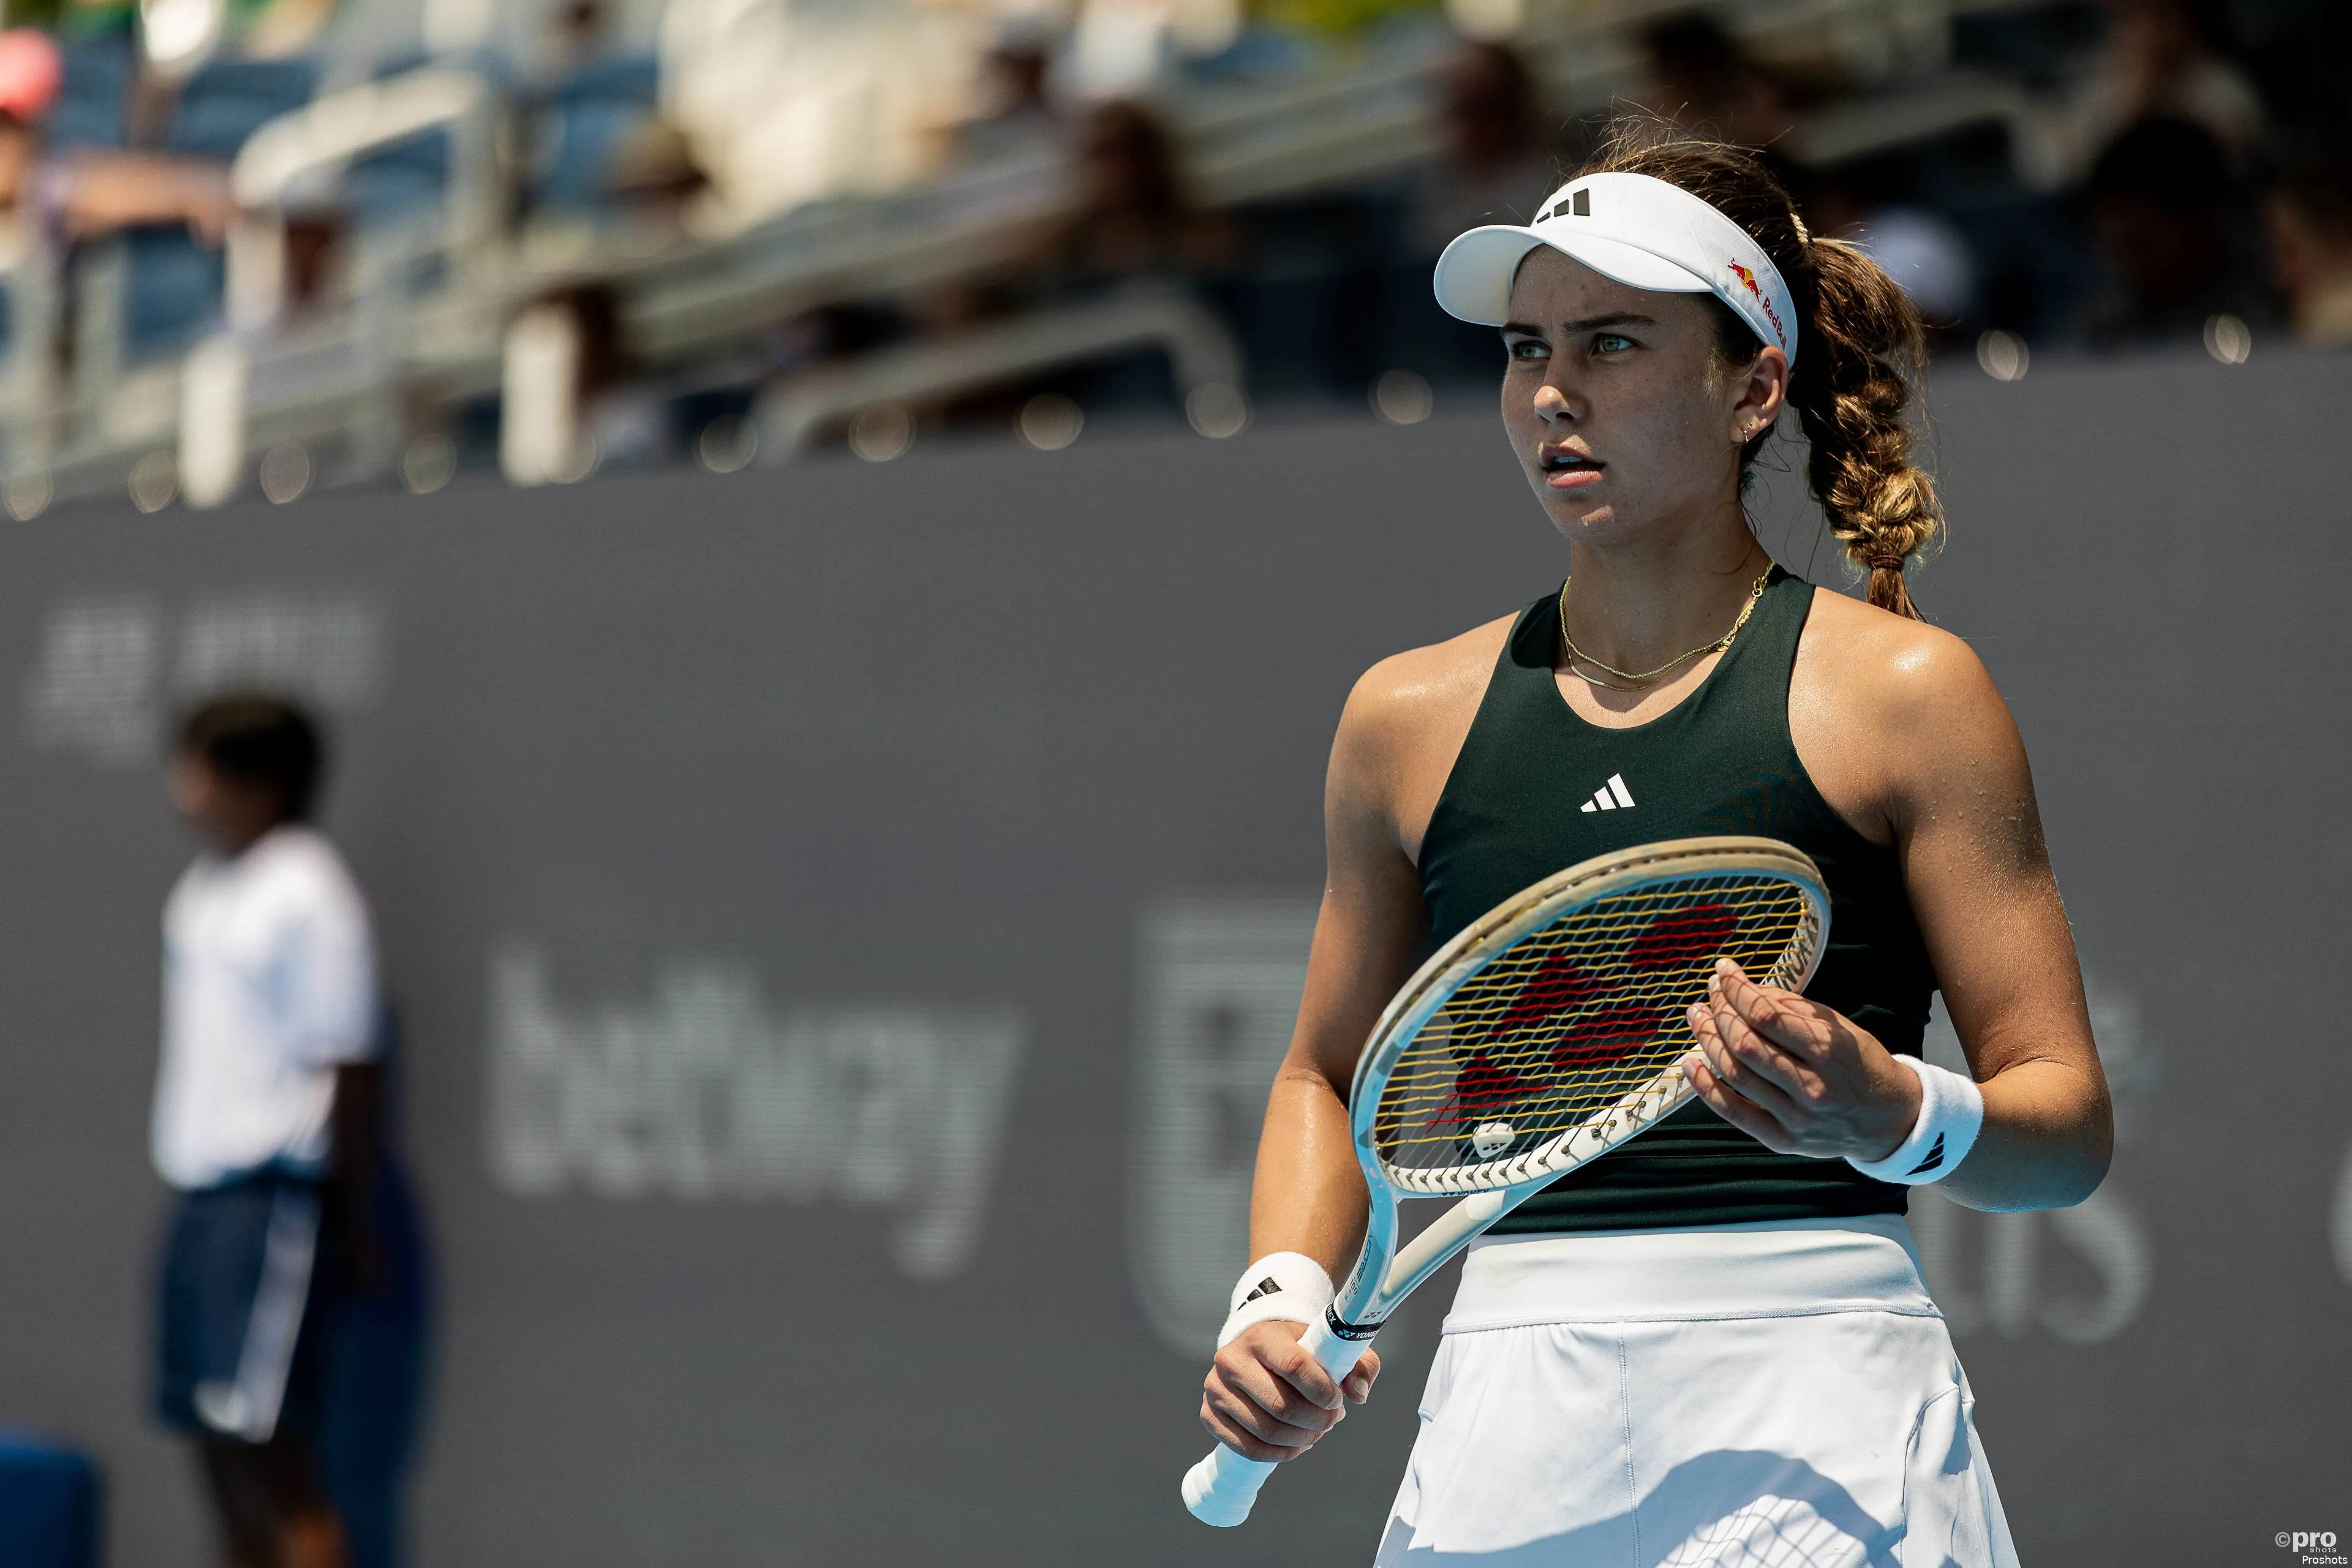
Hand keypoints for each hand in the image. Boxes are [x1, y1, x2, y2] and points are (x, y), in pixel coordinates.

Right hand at [1198, 1321, 1379, 1462]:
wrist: (1260, 1351)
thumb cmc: (1300, 1349)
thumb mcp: (1331, 1346)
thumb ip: (1357, 1365)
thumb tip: (1358, 1395)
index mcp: (1261, 1336)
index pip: (1294, 1366)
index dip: (1322, 1390)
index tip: (1337, 1400)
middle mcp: (1231, 1360)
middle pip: (1281, 1406)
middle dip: (1317, 1421)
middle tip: (1332, 1420)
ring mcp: (1216, 1389)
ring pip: (1266, 1431)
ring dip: (1301, 1439)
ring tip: (1316, 1431)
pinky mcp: (1209, 1415)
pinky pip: (1248, 1449)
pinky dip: (1279, 1454)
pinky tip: (1296, 1444)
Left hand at [1682, 957, 1921, 1161]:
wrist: (1891, 1121)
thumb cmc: (1862, 1065)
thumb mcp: (1839, 1028)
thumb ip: (1792, 1008)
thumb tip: (1743, 988)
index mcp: (1831, 1053)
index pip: (1767, 1016)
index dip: (1737, 990)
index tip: (1724, 971)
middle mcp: (1813, 1088)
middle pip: (1746, 1045)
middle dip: (1720, 1012)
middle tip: (1710, 994)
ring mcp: (1796, 1119)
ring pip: (1736, 1075)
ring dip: (1708, 1041)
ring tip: (1697, 1017)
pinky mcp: (1783, 1141)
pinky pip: (1734, 1113)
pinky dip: (1705, 1087)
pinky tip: (1689, 1063)